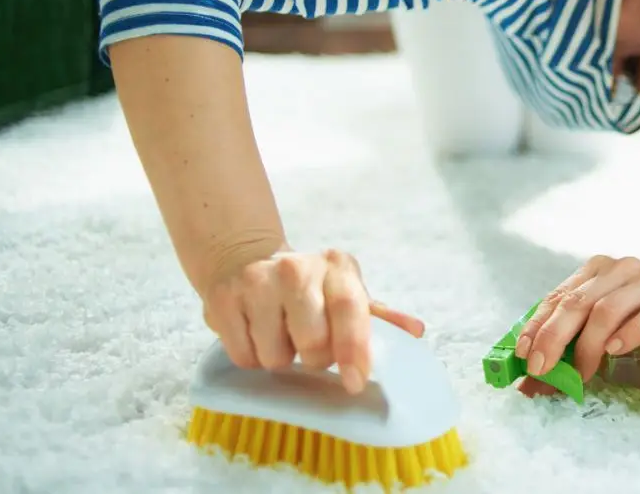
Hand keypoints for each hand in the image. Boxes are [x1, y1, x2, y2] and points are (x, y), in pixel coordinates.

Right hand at [198, 248, 424, 393]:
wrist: (244, 258)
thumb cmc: (309, 287)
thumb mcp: (346, 292)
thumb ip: (380, 316)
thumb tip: (416, 332)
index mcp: (337, 267)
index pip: (350, 310)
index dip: (354, 349)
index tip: (355, 381)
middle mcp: (297, 269)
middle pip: (313, 343)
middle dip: (315, 358)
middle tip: (309, 343)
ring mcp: (256, 282)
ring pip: (276, 356)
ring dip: (281, 357)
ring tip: (279, 334)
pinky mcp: (223, 300)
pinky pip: (243, 356)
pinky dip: (251, 357)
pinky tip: (255, 332)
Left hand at [514, 255, 639, 396]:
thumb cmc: (639, 332)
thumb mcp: (598, 338)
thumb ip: (566, 352)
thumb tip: (527, 385)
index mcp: (598, 269)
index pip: (560, 296)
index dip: (539, 326)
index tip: (524, 354)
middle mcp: (624, 266)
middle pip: (580, 302)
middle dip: (555, 338)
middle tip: (542, 369)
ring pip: (610, 307)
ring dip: (590, 345)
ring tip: (582, 373)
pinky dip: (631, 332)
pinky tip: (615, 350)